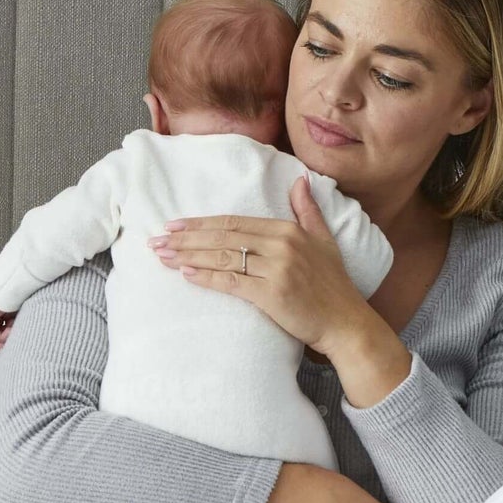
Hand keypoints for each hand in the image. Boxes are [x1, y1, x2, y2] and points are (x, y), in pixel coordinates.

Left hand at [147, 176, 369, 357]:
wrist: (345, 322)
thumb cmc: (333, 285)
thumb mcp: (324, 240)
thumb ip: (308, 210)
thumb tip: (299, 180)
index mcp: (287, 229)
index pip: (234, 222)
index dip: (201, 223)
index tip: (174, 225)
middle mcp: (280, 245)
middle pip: (222, 237)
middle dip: (186, 238)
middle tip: (156, 240)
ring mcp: (276, 269)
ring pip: (222, 257)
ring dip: (188, 256)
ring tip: (163, 257)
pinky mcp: (271, 294)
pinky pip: (231, 282)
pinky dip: (206, 277)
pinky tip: (186, 274)